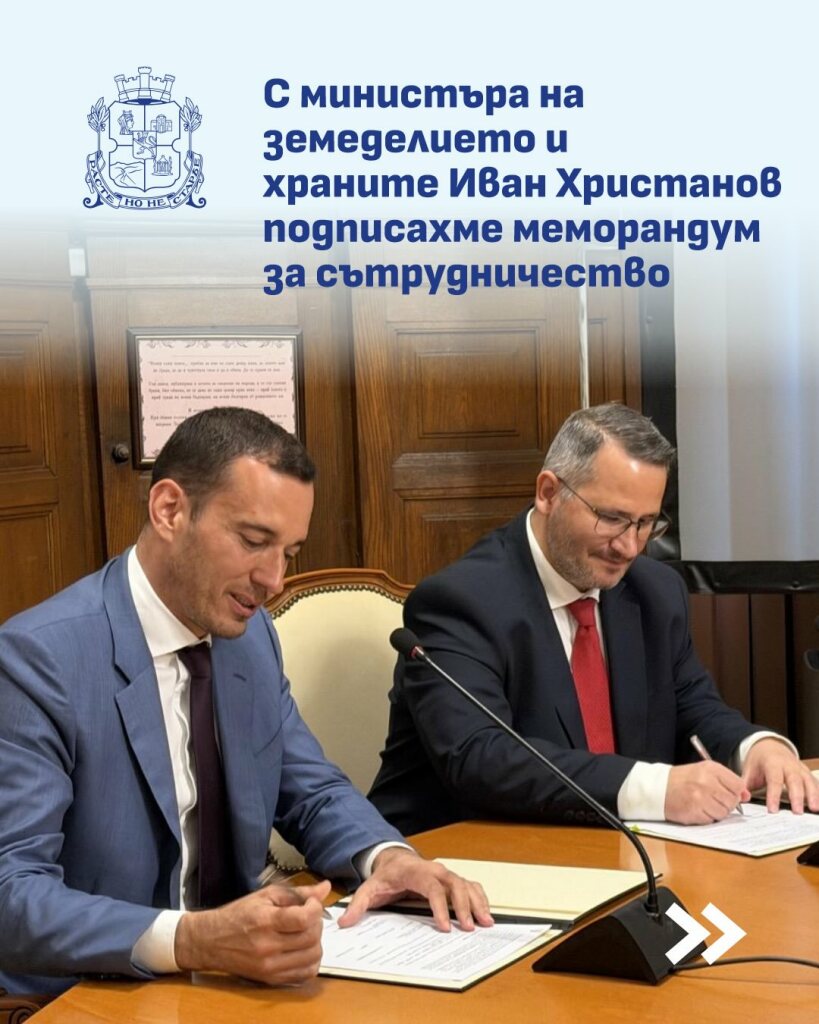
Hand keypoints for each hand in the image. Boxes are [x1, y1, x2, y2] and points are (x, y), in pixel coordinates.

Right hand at [174, 880, 330, 985]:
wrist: (212, 941)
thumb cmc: (239, 914)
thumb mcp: (266, 896)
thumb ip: (298, 893)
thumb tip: (325, 888)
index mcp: (266, 921)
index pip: (304, 918)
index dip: (315, 908)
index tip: (312, 903)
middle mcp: (268, 947)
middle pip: (311, 938)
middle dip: (317, 923)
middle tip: (309, 916)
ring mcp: (270, 966)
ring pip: (312, 957)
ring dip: (316, 942)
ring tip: (305, 932)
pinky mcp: (272, 979)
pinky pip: (305, 974)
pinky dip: (311, 961)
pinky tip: (302, 949)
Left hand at [337, 848, 492, 931]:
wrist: (394, 860)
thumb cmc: (385, 876)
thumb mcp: (369, 889)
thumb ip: (357, 905)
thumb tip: (345, 922)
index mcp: (415, 872)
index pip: (432, 887)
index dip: (439, 906)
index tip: (445, 926)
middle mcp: (435, 870)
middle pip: (454, 885)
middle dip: (464, 906)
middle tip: (469, 928)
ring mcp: (446, 874)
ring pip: (466, 884)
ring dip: (477, 902)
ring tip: (486, 923)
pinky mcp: (452, 879)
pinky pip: (471, 886)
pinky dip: (480, 898)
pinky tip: (486, 914)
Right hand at [665, 762, 749, 823]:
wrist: (659, 787)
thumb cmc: (683, 779)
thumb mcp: (705, 772)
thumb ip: (727, 781)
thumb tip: (746, 796)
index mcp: (710, 769)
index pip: (738, 785)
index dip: (735, 792)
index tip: (728, 793)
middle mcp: (706, 781)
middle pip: (732, 800)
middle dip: (726, 803)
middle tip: (713, 799)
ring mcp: (700, 797)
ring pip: (724, 812)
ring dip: (717, 812)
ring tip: (704, 804)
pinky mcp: (694, 812)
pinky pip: (712, 820)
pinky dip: (707, 818)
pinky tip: (697, 809)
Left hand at [741, 738, 818, 813]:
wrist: (769, 745)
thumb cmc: (760, 760)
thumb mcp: (749, 769)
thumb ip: (745, 784)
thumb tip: (740, 799)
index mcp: (772, 762)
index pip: (774, 780)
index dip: (773, 796)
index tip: (773, 810)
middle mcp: (788, 764)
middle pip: (794, 780)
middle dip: (796, 796)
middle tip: (797, 812)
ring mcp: (799, 768)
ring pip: (808, 780)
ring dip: (812, 795)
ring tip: (814, 808)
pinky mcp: (806, 772)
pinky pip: (814, 782)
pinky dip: (818, 793)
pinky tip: (818, 804)